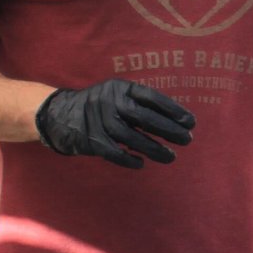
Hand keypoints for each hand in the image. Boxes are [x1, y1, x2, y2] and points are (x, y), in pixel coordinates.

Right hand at [34, 79, 194, 166]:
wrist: (60, 115)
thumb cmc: (100, 106)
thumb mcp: (118, 96)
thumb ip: (140, 104)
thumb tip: (176, 122)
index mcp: (120, 88)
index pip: (151, 97)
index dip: (172, 109)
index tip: (191, 122)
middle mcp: (109, 101)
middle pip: (143, 116)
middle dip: (168, 129)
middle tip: (187, 140)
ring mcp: (98, 120)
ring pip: (130, 136)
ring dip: (153, 148)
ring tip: (171, 157)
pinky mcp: (90, 139)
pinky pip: (112, 152)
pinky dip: (128, 159)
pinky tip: (141, 164)